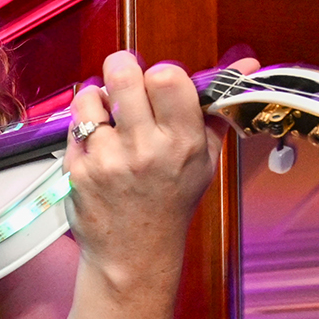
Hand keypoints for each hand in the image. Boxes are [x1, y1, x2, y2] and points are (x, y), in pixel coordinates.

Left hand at [62, 51, 258, 294]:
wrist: (133, 254)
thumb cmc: (170, 202)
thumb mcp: (205, 159)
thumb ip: (217, 110)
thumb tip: (245, 64)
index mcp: (182, 142)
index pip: (167, 76)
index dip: (159, 73)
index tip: (157, 85)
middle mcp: (144, 149)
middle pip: (123, 76)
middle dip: (121, 68)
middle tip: (123, 78)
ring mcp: (107, 159)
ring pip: (90, 96)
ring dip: (98, 98)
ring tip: (108, 115)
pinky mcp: (77, 170)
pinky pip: (73, 126)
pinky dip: (83, 127)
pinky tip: (97, 145)